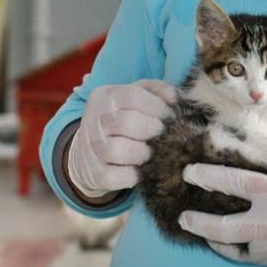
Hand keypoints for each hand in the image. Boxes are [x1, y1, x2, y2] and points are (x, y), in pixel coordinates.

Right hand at [67, 79, 177, 198]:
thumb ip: (158, 90)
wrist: (91, 151)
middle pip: (126, 123)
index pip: (132, 96)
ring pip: (117, 150)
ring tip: (151, 152)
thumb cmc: (124, 119)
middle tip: (164, 135)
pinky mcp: (95, 174)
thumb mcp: (138, 97)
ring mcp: (91, 148)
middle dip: (153, 130)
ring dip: (142, 153)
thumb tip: (175, 97)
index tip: (170, 116)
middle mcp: (94, 120)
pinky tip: (141, 169)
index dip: (157, 106)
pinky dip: (133, 175)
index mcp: (105, 96)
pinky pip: (115, 176)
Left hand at [177, 137, 266, 266]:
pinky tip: (219, 241)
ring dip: (209, 235)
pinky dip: (230, 249)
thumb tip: (266, 127)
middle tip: (182, 212)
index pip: (236, 181)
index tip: (190, 171)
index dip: (209, 176)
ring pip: (231, 244)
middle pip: (225, 224)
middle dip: (198, 218)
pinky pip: (246, 257)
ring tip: (193, 225)